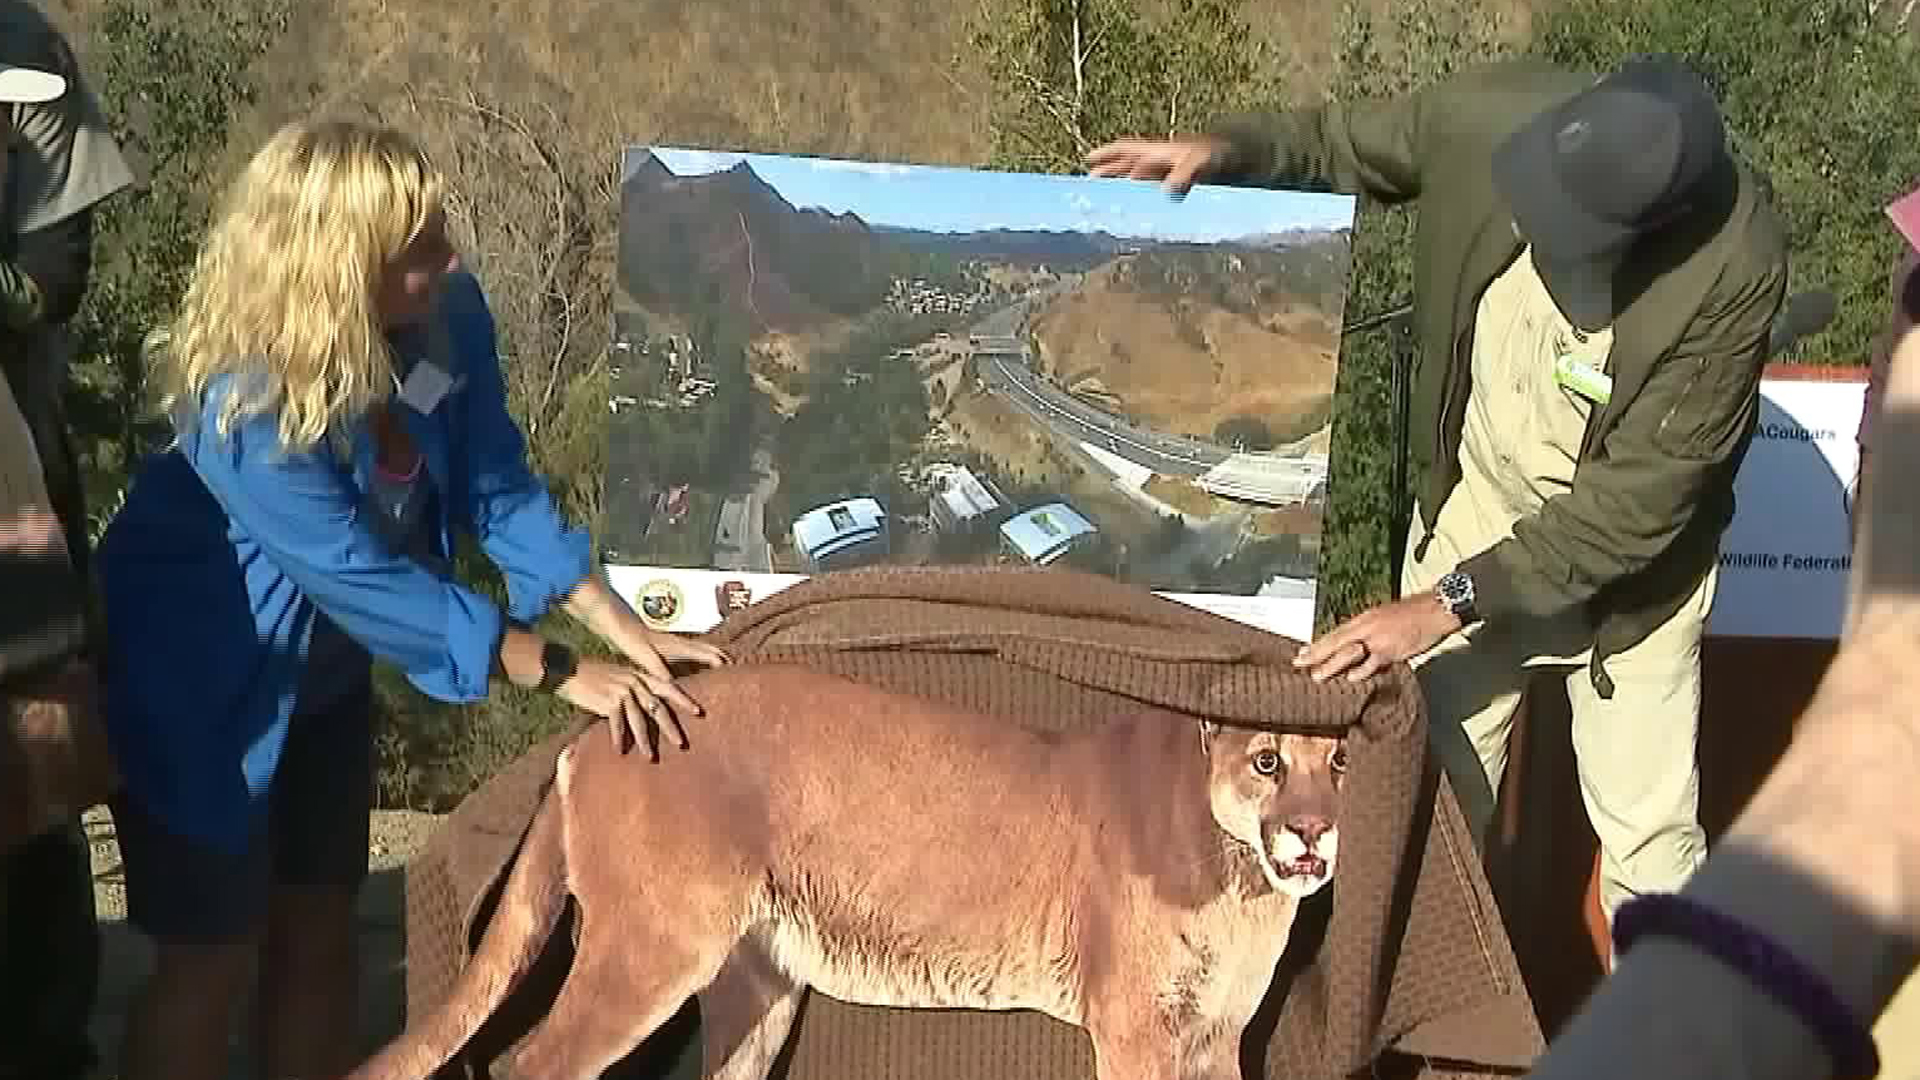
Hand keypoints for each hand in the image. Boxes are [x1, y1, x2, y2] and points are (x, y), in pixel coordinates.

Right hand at [554, 656, 708, 760]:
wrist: (567, 670)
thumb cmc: (592, 676)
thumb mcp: (618, 677)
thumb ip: (634, 691)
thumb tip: (645, 709)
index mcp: (640, 675)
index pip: (668, 687)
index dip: (684, 700)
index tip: (699, 712)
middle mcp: (635, 681)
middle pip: (658, 707)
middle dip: (671, 727)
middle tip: (682, 744)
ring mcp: (622, 690)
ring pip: (639, 720)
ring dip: (644, 741)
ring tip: (650, 757)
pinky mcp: (608, 700)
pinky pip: (617, 723)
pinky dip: (619, 738)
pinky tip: (621, 751)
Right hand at [1084, 135, 1232, 196]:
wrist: (1236, 161)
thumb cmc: (1216, 157)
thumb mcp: (1199, 161)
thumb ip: (1184, 174)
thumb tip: (1167, 191)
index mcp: (1157, 151)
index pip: (1126, 150)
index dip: (1107, 154)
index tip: (1089, 160)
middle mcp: (1157, 162)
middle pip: (1125, 166)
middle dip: (1107, 174)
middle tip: (1088, 185)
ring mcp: (1164, 175)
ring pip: (1134, 180)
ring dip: (1119, 188)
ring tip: (1103, 201)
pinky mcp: (1173, 188)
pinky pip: (1148, 193)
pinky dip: (1137, 199)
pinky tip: (1133, 213)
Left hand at [1291, 591, 1462, 682]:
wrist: (1435, 610)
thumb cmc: (1413, 614)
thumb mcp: (1384, 618)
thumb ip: (1368, 632)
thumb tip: (1354, 645)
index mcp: (1364, 619)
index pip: (1335, 633)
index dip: (1317, 644)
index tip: (1302, 653)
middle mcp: (1367, 627)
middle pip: (1335, 641)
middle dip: (1316, 653)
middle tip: (1298, 663)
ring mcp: (1378, 639)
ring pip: (1348, 653)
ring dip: (1331, 665)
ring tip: (1316, 676)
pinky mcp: (1391, 650)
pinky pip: (1372, 663)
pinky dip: (1361, 672)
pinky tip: (1351, 679)